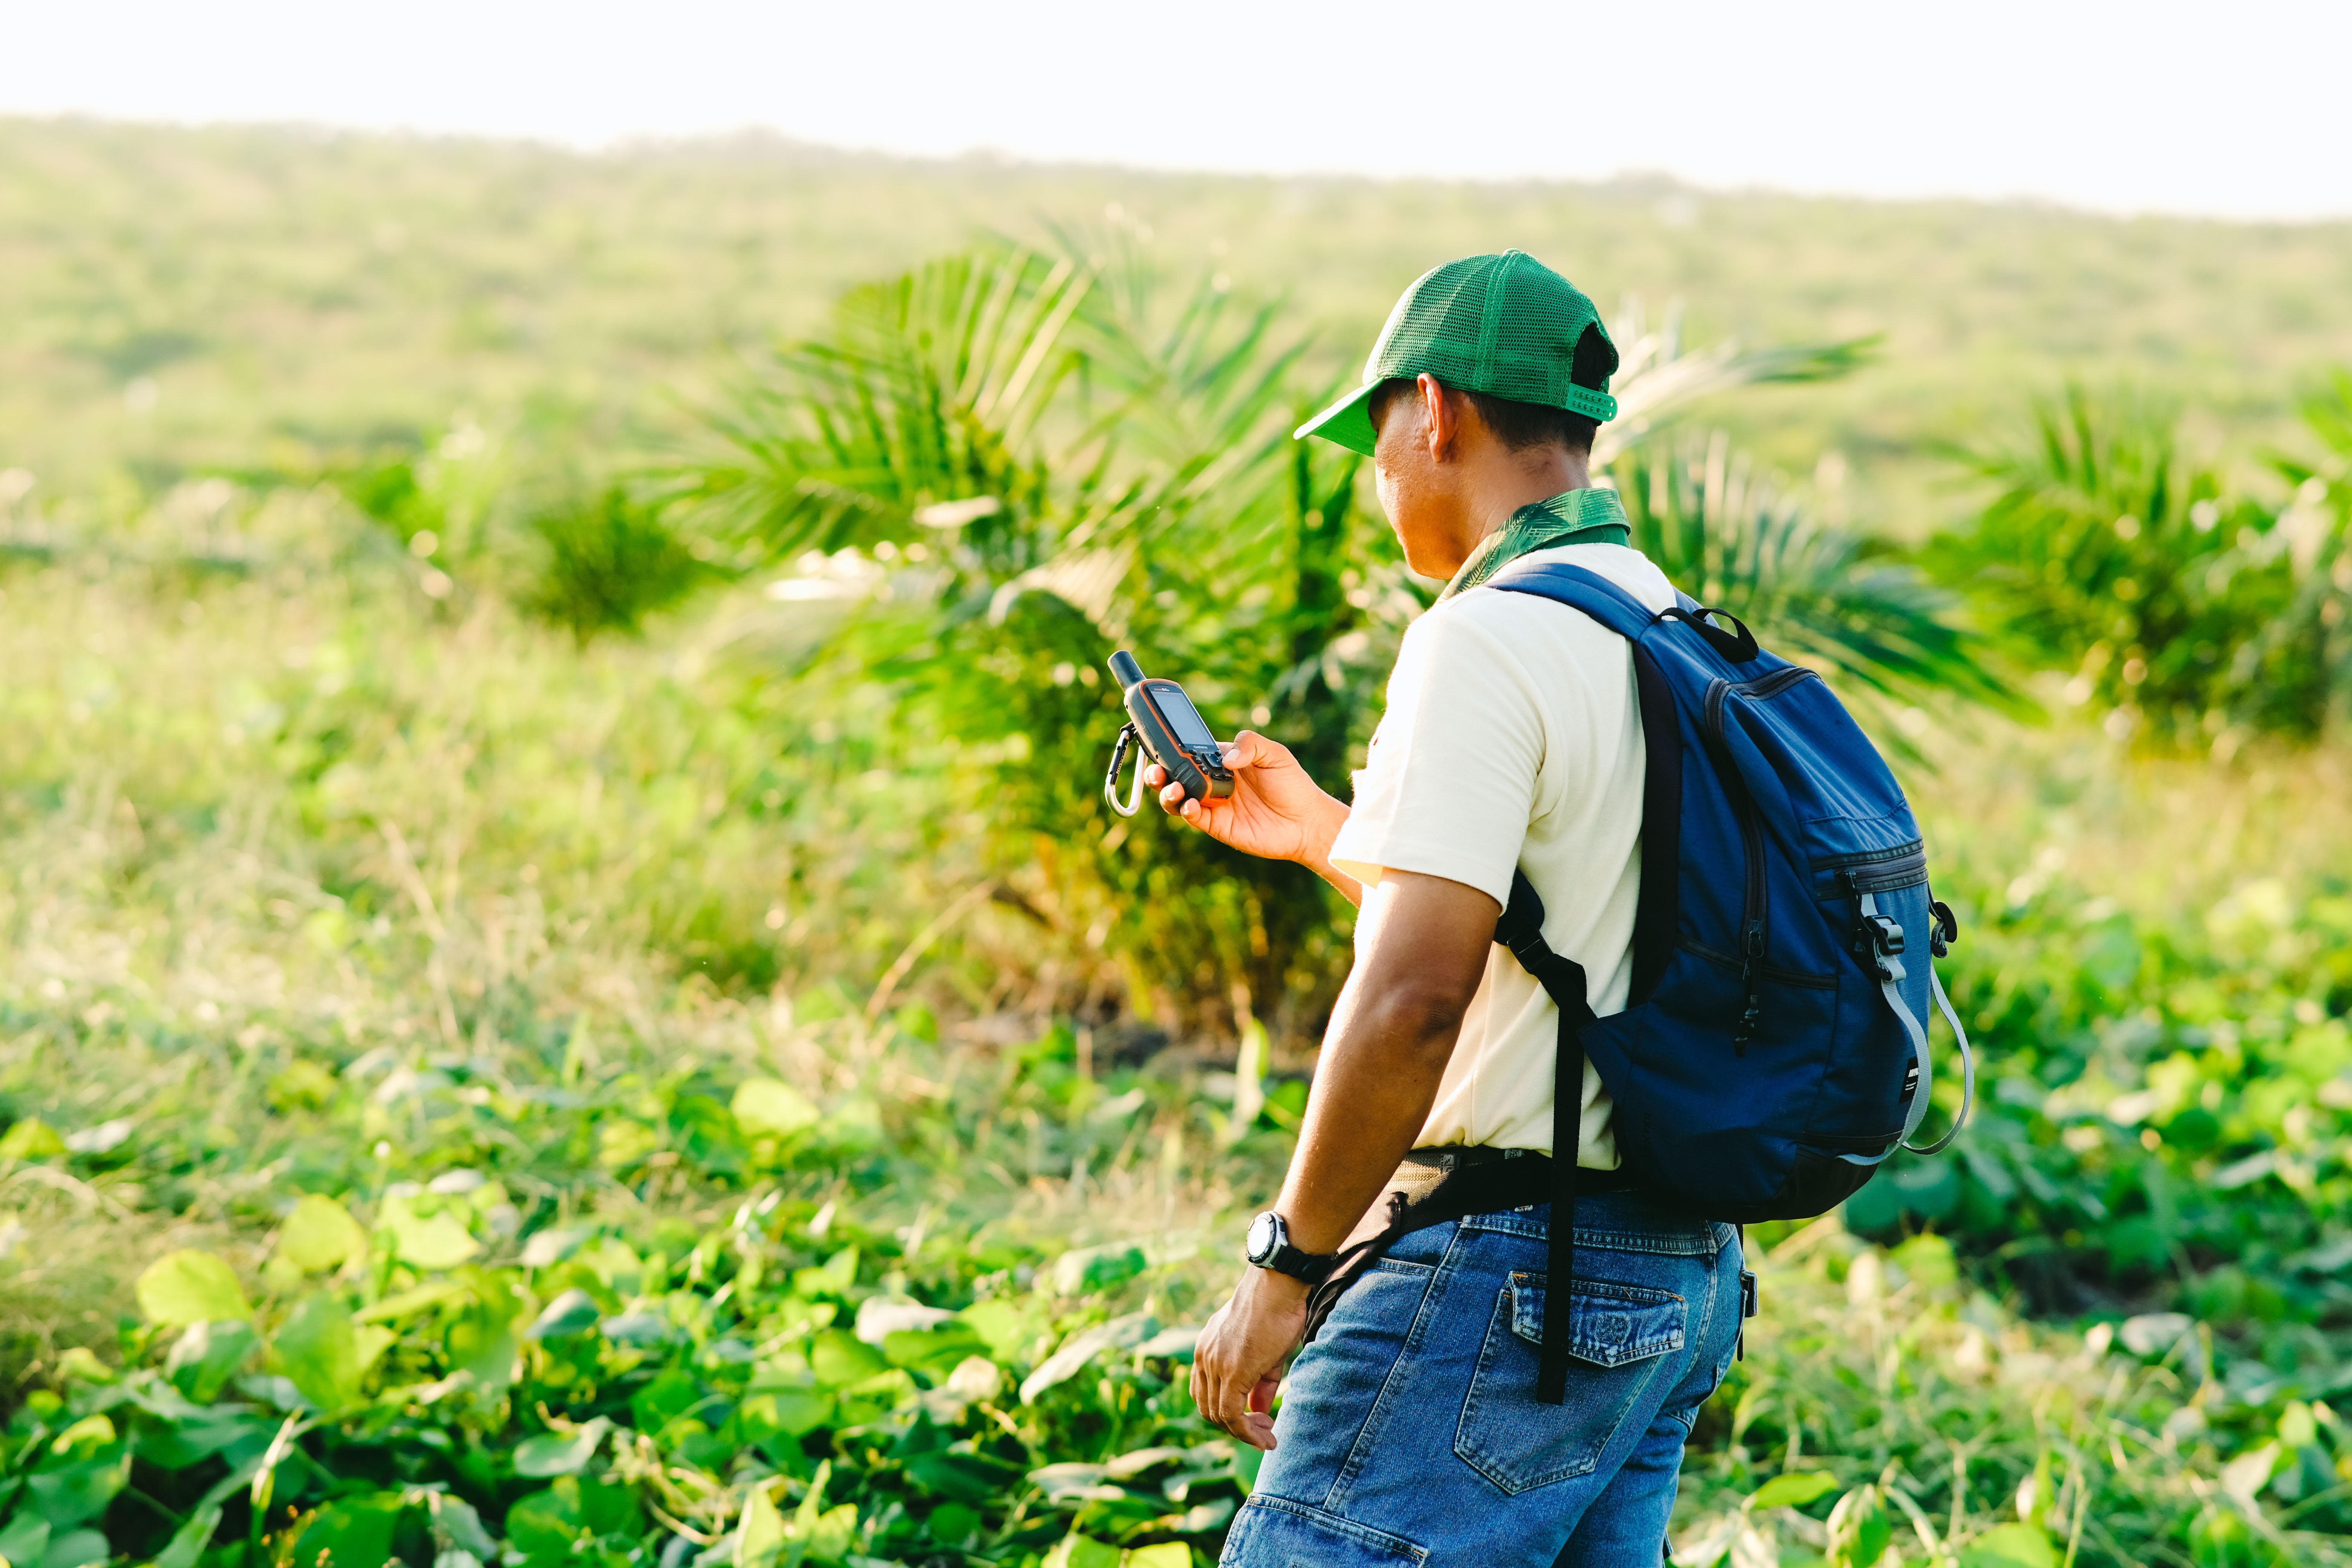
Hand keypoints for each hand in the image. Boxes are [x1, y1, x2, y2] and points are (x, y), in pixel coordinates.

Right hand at [1147, 732, 1345, 867]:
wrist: (1307, 822)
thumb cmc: (1293, 784)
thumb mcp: (1276, 754)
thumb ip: (1251, 744)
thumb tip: (1227, 758)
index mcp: (1222, 761)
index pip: (1190, 752)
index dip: (1173, 748)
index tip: (1161, 743)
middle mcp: (1213, 782)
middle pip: (1176, 775)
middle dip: (1159, 772)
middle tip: (1156, 770)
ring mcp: (1213, 804)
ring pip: (1178, 798)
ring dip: (1167, 792)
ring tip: (1173, 788)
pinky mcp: (1217, 826)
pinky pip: (1194, 818)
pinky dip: (1187, 811)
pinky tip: (1191, 805)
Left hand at [1189, 1267, 1307, 1450]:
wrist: (1279, 1286)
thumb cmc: (1277, 1312)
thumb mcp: (1264, 1353)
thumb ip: (1258, 1384)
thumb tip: (1258, 1411)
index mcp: (1206, 1349)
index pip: (1205, 1394)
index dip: (1227, 1415)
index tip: (1257, 1420)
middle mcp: (1203, 1357)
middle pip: (1208, 1408)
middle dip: (1236, 1426)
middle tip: (1264, 1429)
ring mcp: (1214, 1364)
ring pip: (1218, 1415)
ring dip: (1243, 1432)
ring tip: (1267, 1432)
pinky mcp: (1232, 1371)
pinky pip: (1232, 1414)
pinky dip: (1248, 1432)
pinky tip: (1267, 1434)